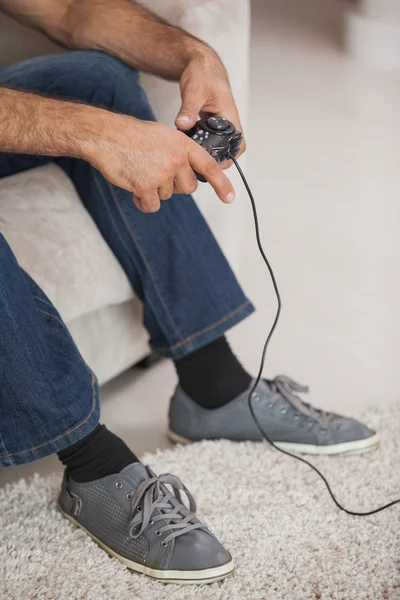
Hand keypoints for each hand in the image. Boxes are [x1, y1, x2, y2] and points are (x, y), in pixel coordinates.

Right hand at [83, 113, 234, 212]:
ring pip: (167, 195)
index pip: (209, 167)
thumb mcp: (164, 136)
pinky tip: (135, 188)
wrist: (106, 136)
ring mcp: (162, 174)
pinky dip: (143, 202)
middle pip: (188, 188)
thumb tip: (186, 172)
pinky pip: (152, 205)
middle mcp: (176, 160)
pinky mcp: (146, 186)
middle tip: (156, 173)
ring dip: (154, 190)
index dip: (222, 184)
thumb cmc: (131, 135)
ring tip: (140, 172)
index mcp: (183, 145)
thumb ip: (179, 153)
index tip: (230, 198)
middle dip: (174, 186)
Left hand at [175, 51, 245, 165]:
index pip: (237, 145)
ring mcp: (220, 125)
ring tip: (192, 161)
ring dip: (208, 154)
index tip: (214, 166)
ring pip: (219, 147)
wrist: (200, 66)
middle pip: (228, 150)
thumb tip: (182, 125)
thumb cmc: (202, 74)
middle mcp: (228, 122)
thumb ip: (188, 110)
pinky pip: (209, 140)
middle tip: (198, 167)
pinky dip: (201, 145)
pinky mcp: (211, 125)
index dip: (228, 158)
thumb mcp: (193, 91)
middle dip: (216, 160)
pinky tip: (189, 148)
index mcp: (230, 116)